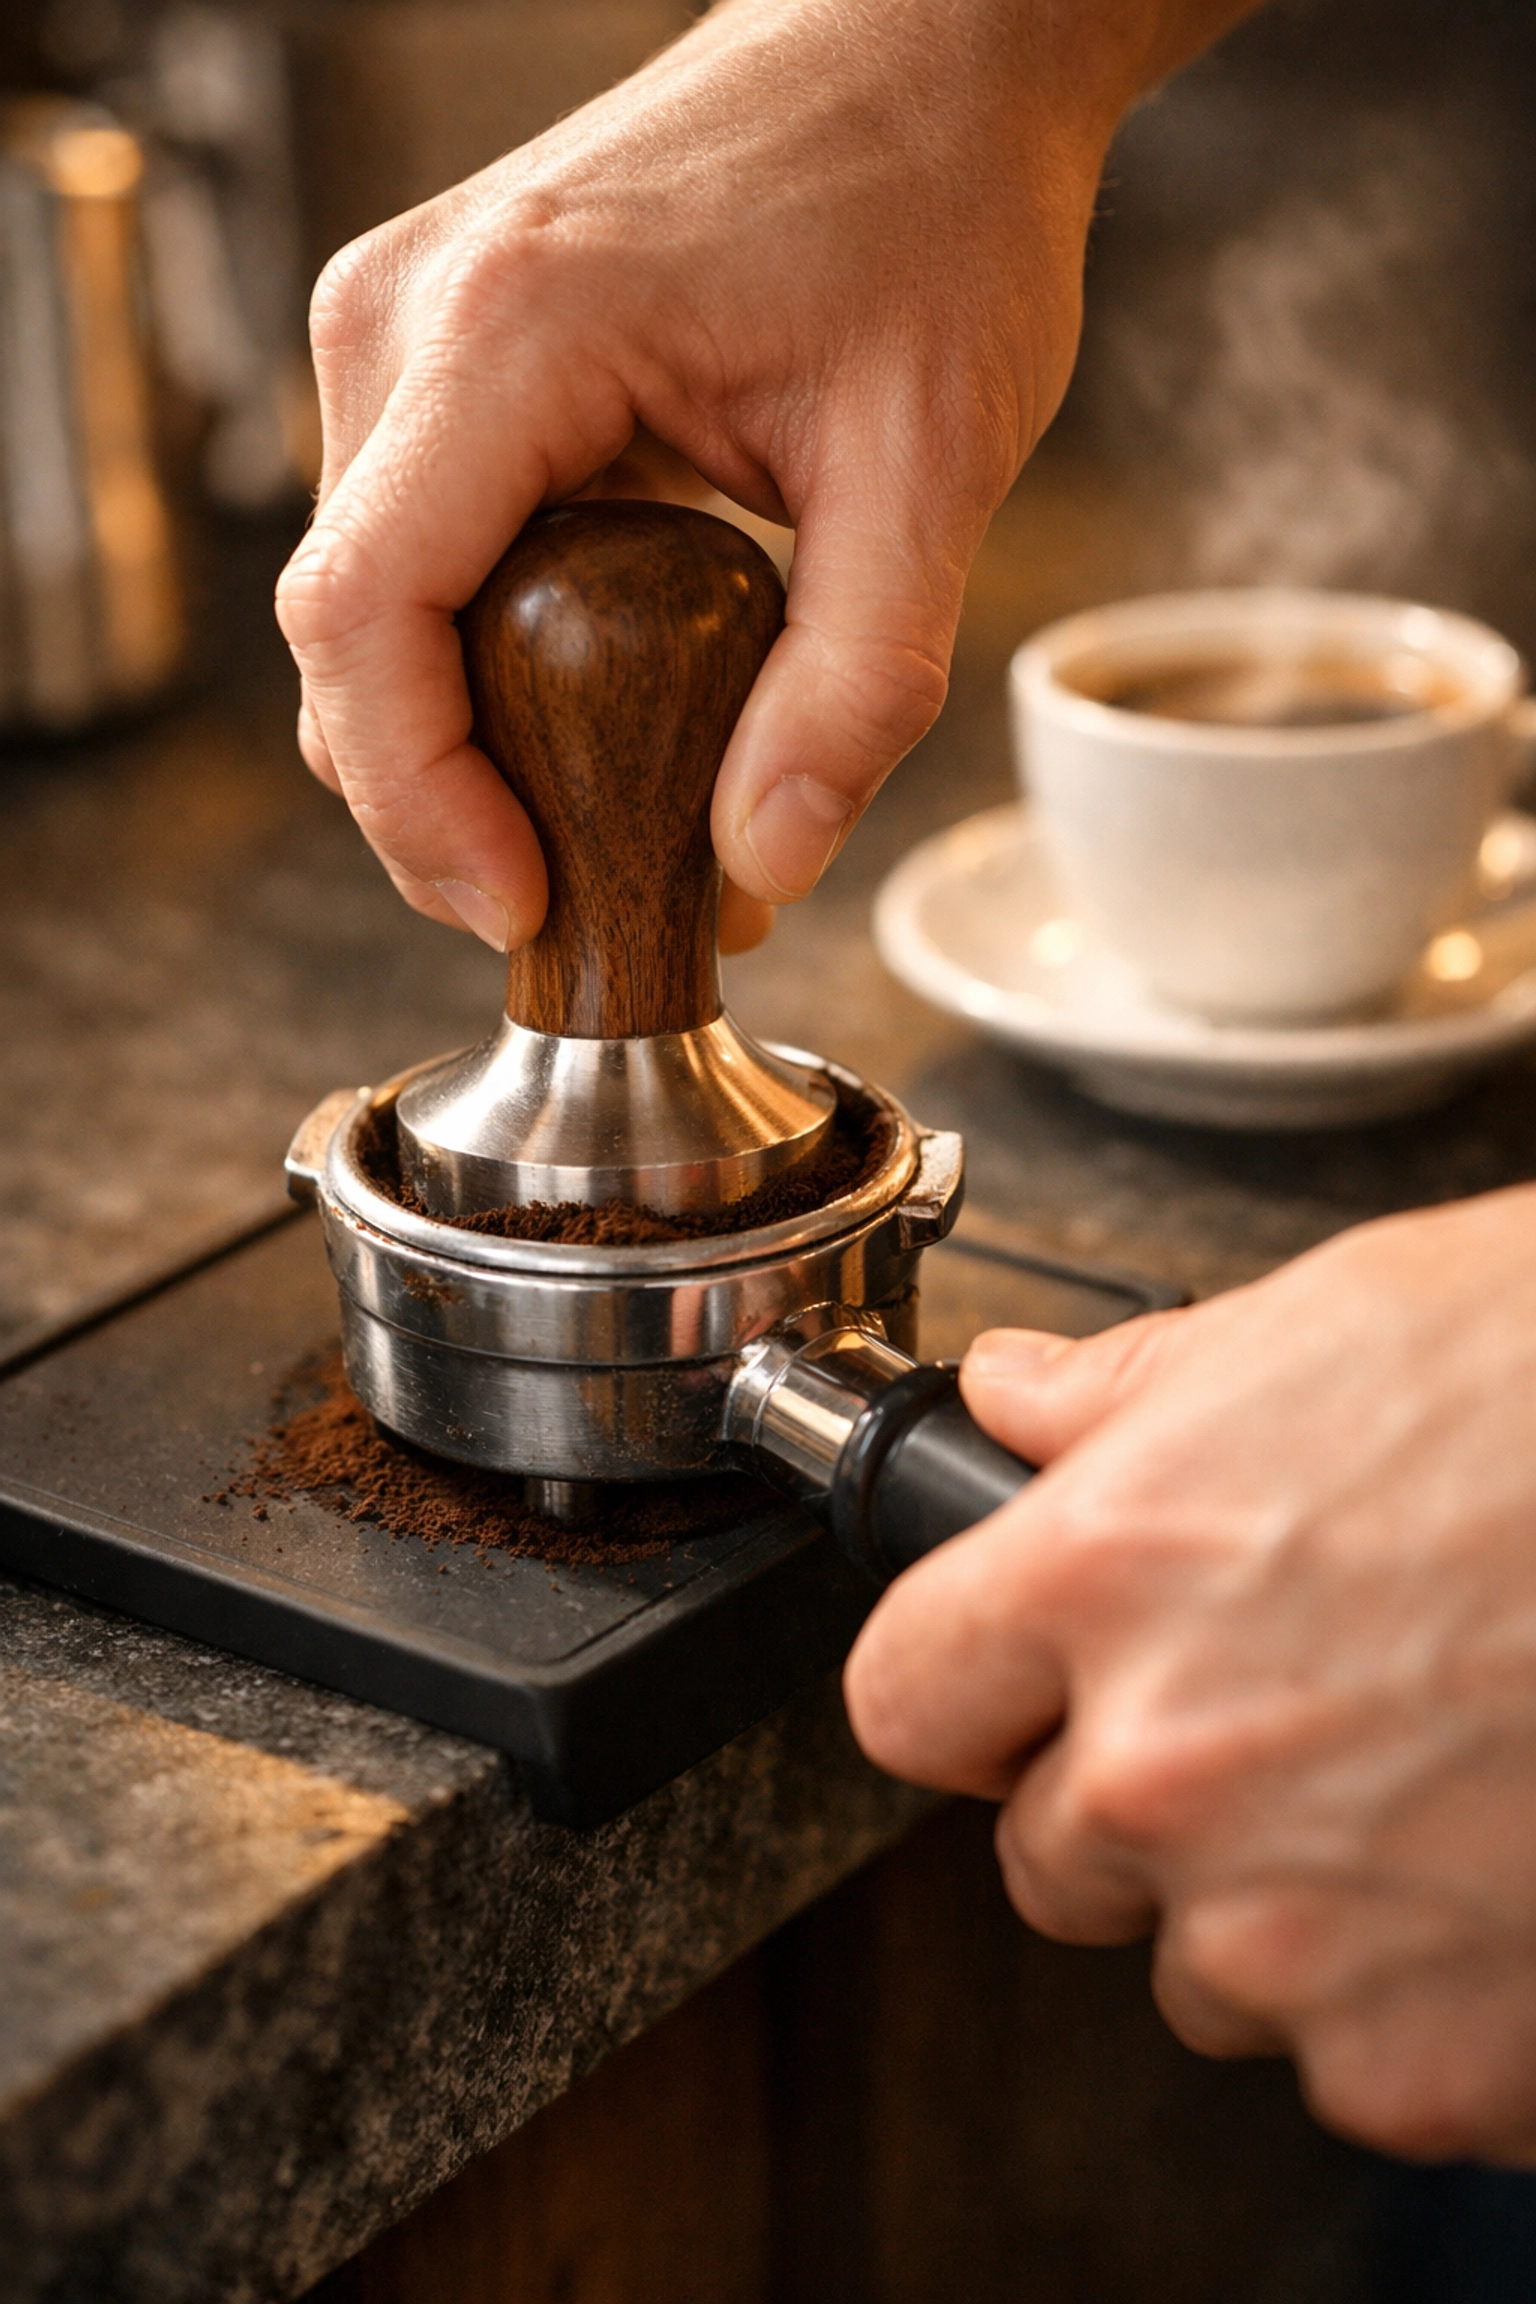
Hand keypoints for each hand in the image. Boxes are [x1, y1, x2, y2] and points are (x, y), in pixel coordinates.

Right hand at [276, 0, 1248, 954]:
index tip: (520, 904)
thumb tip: (763, 863)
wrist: (916, 55)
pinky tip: (591, 723)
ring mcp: (404, 336)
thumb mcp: (933, 465)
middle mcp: (408, 321)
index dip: (417, 798)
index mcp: (507, 329)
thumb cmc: (926, 206)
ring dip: (461, 747)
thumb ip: (857, 685)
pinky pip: (413, 561)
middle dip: (442, 805)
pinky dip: (481, 668)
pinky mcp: (437, 364)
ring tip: (603, 829)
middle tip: (581, 905)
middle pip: (345, 639)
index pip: (362, 617)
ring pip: (370, 613)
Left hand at [845, 1186, 1535, 2163]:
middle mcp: (1168, 1770)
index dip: (967, 1687)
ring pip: (1199, 1969)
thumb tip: (1019, 1402)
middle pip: (1050, 1855)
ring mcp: (1293, 1936)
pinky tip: (1493, 1862)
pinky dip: (1410, 1992)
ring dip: (1272, 1904)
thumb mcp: (1320, 1327)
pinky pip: (1351, 2057)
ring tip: (1414, 1778)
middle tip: (1275, 1717)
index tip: (1017, 1688)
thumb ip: (1129, 1395)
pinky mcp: (1424, 2063)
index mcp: (1107, 1579)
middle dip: (1132, 1800)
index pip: (906, 1697)